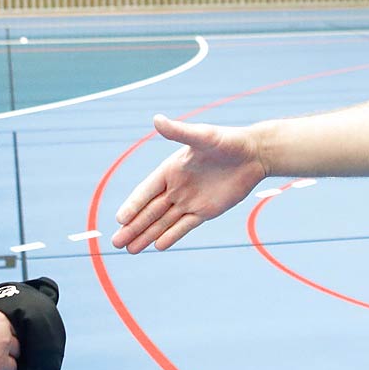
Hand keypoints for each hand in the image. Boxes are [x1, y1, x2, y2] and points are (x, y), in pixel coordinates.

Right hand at [112, 114, 266, 252]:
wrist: (253, 154)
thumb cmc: (227, 141)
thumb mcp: (202, 136)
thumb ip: (179, 132)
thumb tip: (157, 119)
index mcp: (170, 170)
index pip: (146, 191)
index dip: (133, 205)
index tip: (120, 219)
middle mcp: (176, 187)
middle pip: (150, 211)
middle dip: (133, 227)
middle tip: (115, 243)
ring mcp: (190, 200)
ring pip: (163, 222)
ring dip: (146, 235)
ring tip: (129, 250)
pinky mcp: (205, 211)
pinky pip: (184, 226)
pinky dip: (171, 236)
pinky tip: (156, 246)